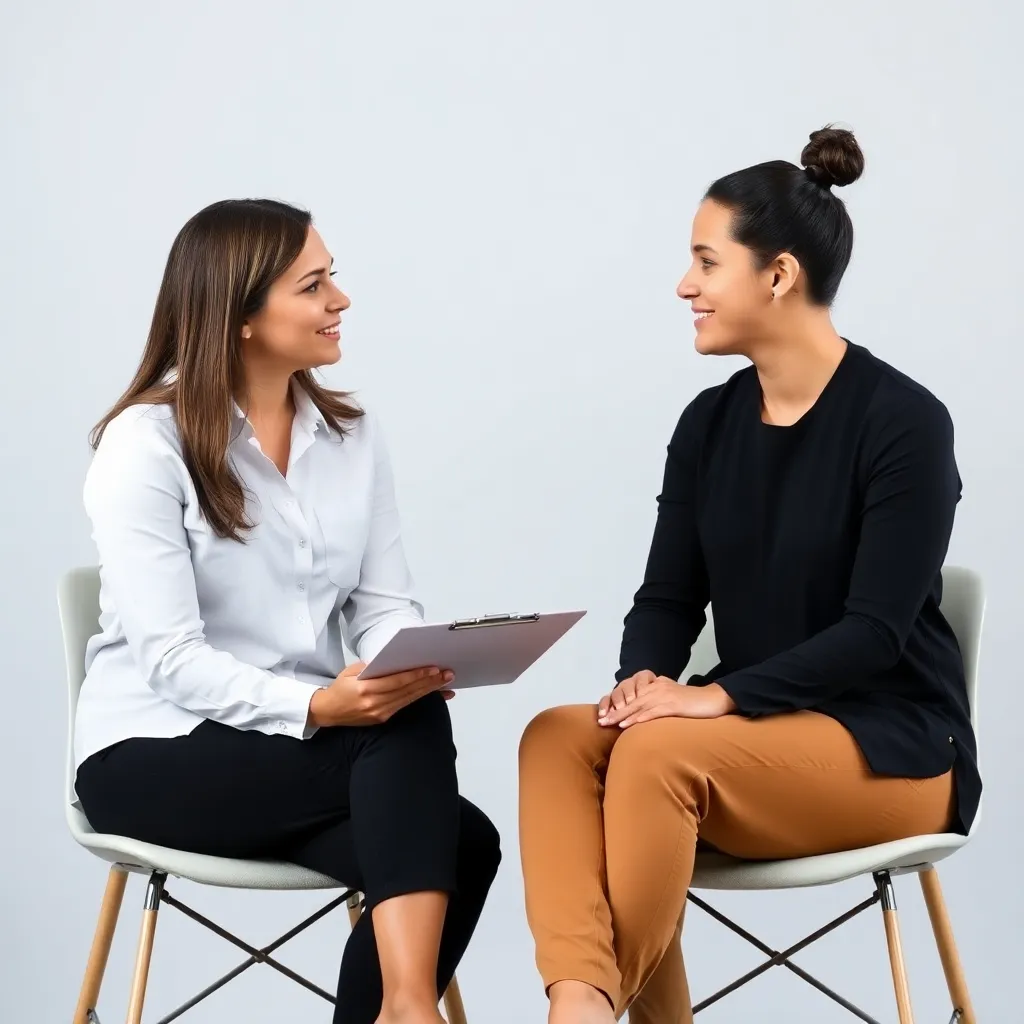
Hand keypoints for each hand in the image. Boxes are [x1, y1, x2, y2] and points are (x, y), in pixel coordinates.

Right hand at [308, 661, 454, 727]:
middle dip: (430, 682)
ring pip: (410, 699)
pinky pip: (406, 706)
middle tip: (448, 674)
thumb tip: (394, 660)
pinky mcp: (383, 719)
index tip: (433, 668)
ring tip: (446, 682)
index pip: (396, 681)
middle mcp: (374, 704)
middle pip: (407, 691)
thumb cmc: (340, 688)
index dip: (416, 675)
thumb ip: (372, 667)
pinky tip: (436, 695)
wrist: (328, 712)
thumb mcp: (351, 671)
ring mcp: (380, 713)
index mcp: (365, 689)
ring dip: (430, 691)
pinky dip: (421, 699)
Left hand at [598, 678, 734, 727]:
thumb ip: (657, 702)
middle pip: (632, 701)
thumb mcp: (672, 698)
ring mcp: (665, 695)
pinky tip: (630, 725)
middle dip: (615, 712)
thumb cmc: (693, 703)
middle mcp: (657, 688)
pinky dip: (641, 718)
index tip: (604, 715)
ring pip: (639, 706)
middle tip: (600, 721)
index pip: (632, 696)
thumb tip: (643, 713)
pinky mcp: (673, 704)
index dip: (618, 706)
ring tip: (609, 724)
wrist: (713, 699)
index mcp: (655, 686)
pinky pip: (654, 712)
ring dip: (623, 716)